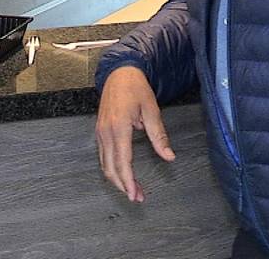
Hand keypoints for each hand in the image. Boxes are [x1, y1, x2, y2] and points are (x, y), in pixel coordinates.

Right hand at [95, 66, 174, 202]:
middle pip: (110, 168)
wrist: (119, 72)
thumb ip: (159, 136)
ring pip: (104, 164)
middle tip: (137, 196)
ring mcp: (100, 132)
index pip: (122, 161)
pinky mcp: (99, 131)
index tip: (134, 194)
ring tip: (131, 189)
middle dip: (123, 185)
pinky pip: (102, 155)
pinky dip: (111, 168)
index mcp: (119, 127)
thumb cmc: (135, 88)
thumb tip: (169, 156)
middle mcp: (106, 132)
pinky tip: (122, 173)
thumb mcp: (152, 110)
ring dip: (117, 179)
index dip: (128, 181)